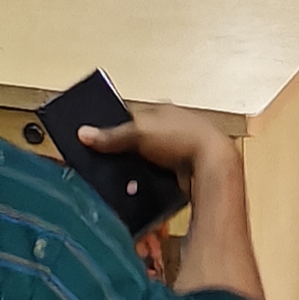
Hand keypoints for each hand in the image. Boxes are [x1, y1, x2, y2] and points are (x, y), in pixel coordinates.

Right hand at [79, 100, 235, 187]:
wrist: (213, 164)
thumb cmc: (185, 137)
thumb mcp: (139, 133)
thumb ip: (111, 136)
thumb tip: (85, 133)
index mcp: (161, 111)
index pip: (130, 118)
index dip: (114, 131)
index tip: (100, 143)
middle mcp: (171, 128)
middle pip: (140, 142)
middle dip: (127, 155)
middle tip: (112, 165)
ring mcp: (179, 150)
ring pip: (150, 162)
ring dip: (140, 171)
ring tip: (129, 180)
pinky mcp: (184, 170)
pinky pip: (160, 177)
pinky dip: (152, 183)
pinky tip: (146, 187)